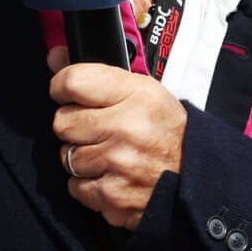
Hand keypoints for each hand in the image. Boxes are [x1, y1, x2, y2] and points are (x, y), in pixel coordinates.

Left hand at [48, 51, 185, 229]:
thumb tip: (54, 56)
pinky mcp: (112, 195)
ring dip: (82, 157)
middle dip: (75, 127)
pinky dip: (88, 185)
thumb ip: (97, 75)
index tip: (66, 93)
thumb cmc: (169, 133)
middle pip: (62, 122)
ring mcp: (118, 163)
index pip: (74, 81)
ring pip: (67, 156)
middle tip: (96, 130)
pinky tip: (110, 176)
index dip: (62, 87)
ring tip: (108, 155)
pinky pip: (75, 186)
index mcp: (137, 94)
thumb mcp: (145, 92)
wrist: (197, 179)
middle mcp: (126, 127)